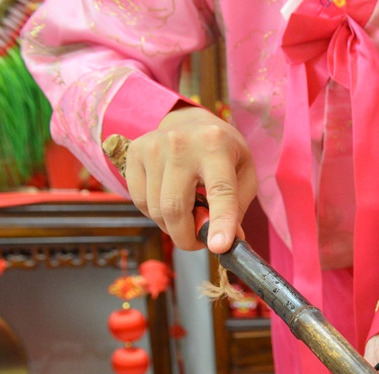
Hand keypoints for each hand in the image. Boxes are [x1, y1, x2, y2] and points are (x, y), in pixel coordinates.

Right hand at [123, 105, 256, 253]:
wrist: (190, 121)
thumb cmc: (223, 152)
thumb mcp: (244, 173)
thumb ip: (237, 207)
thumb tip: (226, 242)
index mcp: (216, 146)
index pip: (219, 191)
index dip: (220, 222)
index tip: (219, 248)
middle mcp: (181, 144)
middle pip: (175, 208)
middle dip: (187, 237)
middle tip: (199, 242)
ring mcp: (153, 147)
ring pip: (156, 210)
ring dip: (173, 227)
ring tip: (188, 218)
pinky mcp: (134, 153)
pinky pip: (139, 201)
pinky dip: (155, 214)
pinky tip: (169, 202)